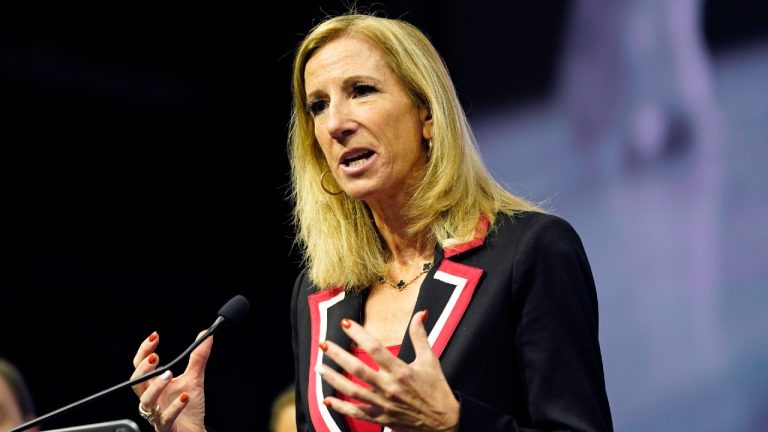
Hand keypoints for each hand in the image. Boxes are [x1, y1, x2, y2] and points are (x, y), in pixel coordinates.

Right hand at [131, 330, 212, 431]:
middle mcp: (153, 398)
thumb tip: (206, 336)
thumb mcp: (194, 378)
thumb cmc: (189, 408)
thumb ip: (198, 357)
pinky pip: (165, 418)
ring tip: (168, 375)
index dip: (144, 351)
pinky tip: (184, 397)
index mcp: (155, 386)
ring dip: (155, 387)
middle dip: (142, 369)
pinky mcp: (166, 427)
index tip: (155, 337)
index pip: (141, 366)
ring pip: (146, 401)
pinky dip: (174, 407)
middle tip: (154, 358)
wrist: (193, 431)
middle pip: (136, 383)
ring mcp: (157, 414)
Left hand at [318, 310, 458, 431]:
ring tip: (319, 367)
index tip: (345, 323)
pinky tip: (327, 398)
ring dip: (333, 379)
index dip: (358, 334)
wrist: (444, 423)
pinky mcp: (381, 417)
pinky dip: (340, 407)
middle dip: (338, 355)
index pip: (375, 349)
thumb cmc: (437, 389)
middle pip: (358, 369)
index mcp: (401, 371)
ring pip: (352, 391)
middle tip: (323, 344)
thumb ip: (420, 336)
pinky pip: (356, 412)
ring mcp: (383, 404)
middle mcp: (389, 387)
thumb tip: (420, 313)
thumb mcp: (430, 360)